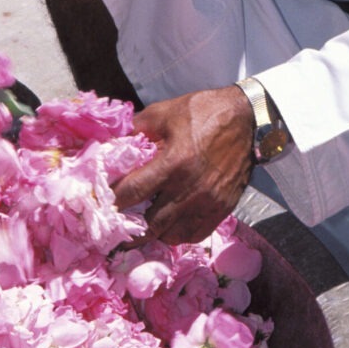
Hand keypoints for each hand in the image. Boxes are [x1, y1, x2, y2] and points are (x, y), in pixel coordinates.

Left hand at [112, 85, 254, 244]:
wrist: (249, 119)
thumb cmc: (205, 112)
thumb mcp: (166, 112)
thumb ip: (138, 128)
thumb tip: (113, 141)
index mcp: (174, 163)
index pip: (132, 193)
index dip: (112, 201)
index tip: (99, 204)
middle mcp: (190, 189)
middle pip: (150, 225)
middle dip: (129, 227)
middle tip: (115, 226)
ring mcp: (208, 203)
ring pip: (172, 235)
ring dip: (154, 233)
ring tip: (141, 226)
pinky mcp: (222, 209)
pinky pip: (195, 235)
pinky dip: (178, 234)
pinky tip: (169, 225)